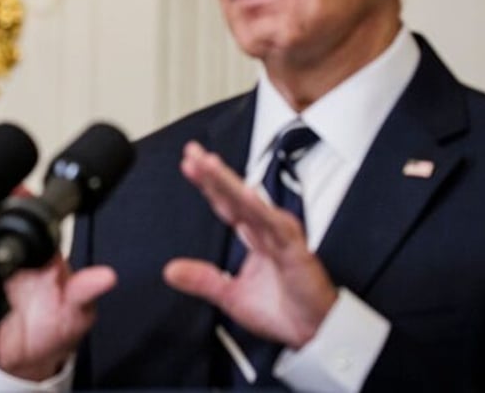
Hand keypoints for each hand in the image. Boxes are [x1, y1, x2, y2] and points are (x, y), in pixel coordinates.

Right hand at [0, 202, 115, 380]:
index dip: (25, 204)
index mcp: (45, 256)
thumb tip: (107, 277)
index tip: (18, 190)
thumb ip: (86, 290)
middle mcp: (19, 258)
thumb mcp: (78, 310)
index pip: (35, 223)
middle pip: (1, 225)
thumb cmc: (58, 329)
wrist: (30, 360)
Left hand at [163, 141, 337, 348]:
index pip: (225, 203)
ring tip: (209, 165)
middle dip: (212, 172)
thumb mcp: (230, 296)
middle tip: (192, 152)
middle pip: (235, 194)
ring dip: (230, 183)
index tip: (188, 165)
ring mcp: (281, 236)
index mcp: (253, 236)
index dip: (207, 184)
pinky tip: (247, 195)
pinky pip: (277, 226)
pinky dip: (261, 210)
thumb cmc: (282, 311)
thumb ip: (202, 279)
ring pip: (251, 203)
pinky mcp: (296, 250)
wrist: (314, 332)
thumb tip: (170, 270)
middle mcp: (266, 230)